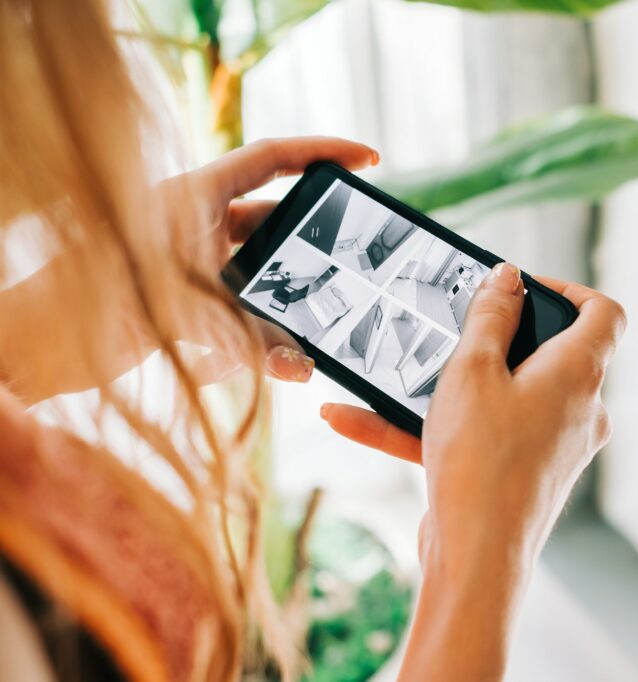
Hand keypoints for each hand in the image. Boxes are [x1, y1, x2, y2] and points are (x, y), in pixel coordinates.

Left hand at [0, 138, 377, 402]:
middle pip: (274, 218)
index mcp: (192, 196)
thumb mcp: (181, 312)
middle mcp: (196, 222)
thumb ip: (249, 339)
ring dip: (290, 293)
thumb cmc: (92, 306)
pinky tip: (282, 356)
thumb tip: (304, 368)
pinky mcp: (187, 297)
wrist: (38, 347)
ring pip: (262, 267)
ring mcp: (193, 259)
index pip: (270, 159)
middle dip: (313, 239)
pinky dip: (264, 328)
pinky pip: (243, 305)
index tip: (367, 158)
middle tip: (351, 255)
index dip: (322, 153)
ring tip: (323, 315)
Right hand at [321, 265, 625, 680]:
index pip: (603, 313)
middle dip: (495, 339)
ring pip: (503, 397)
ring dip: (447, 387)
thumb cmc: (481, 463)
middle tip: (453, 328)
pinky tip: (356, 420)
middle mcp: (578, 410)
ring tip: (390, 375)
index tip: (520, 289)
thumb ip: (489, 316)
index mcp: (578, 374)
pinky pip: (481, 435)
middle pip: (549, 353)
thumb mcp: (472, 371)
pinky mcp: (525, 473)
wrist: (477, 559)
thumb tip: (507, 278)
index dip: (568, 290)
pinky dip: (431, 427)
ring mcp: (554, 445)